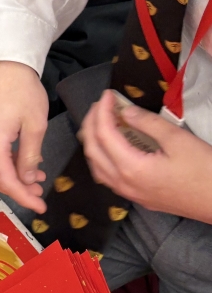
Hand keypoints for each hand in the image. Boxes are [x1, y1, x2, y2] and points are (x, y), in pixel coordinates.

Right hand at [0, 61, 48, 210]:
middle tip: (39, 194)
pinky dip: (3, 166)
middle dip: (16, 190)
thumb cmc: (21, 90)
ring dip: (10, 178)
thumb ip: (30, 156)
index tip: (41, 207)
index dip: (24, 197)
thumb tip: (29, 179)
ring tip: (35, 178)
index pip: (6, 181)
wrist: (2, 63)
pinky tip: (22, 163)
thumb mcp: (35, 125)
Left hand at [79, 95, 211, 221]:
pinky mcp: (136, 197)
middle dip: (91, 124)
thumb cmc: (204, 171)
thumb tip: (127, 112)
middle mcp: (122, 183)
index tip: (106, 95)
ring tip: (101, 122)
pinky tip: (110, 147)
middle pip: (93, 150)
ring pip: (96, 166)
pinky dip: (102, 158)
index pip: (104, 135)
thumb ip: (149, 124)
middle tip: (100, 106)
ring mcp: (128, 193)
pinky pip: (107, 176)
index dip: (102, 111)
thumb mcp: (179, 140)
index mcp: (131, 168)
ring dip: (93, 142)